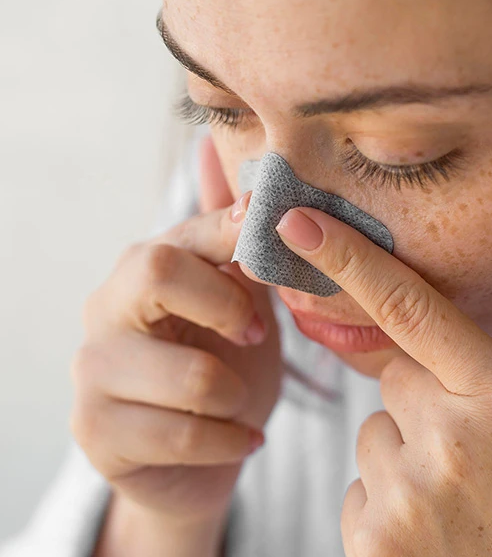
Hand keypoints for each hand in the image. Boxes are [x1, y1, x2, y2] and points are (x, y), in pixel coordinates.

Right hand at [70, 136, 281, 525]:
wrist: (197, 455)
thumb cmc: (222, 367)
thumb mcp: (240, 303)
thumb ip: (236, 246)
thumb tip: (231, 166)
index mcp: (141, 268)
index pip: (182, 235)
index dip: (236, 244)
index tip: (268, 271)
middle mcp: (105, 308)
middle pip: (158, 272)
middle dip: (228, 309)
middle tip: (253, 336)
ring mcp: (92, 370)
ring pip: (192, 375)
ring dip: (237, 394)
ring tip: (238, 402)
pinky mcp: (95, 429)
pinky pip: (183, 437)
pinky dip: (230, 440)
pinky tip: (240, 439)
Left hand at [275, 206, 491, 556]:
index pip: (411, 307)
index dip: (349, 258)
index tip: (297, 223)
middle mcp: (453, 439)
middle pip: (392, 380)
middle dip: (422, 405)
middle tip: (473, 454)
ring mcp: (409, 495)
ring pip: (374, 439)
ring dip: (406, 462)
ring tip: (461, 505)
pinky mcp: (375, 545)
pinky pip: (358, 494)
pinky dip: (385, 512)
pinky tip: (436, 540)